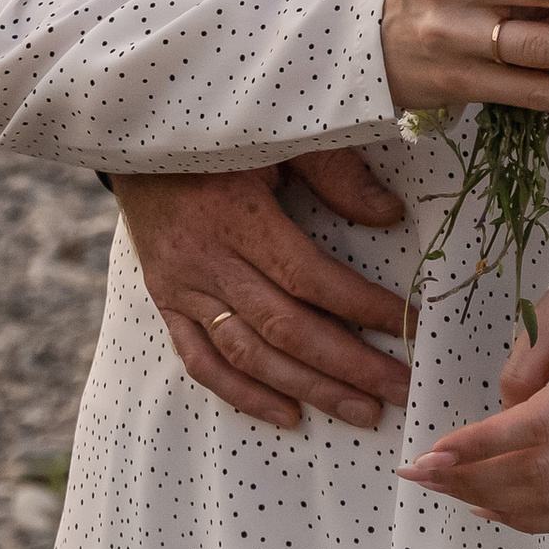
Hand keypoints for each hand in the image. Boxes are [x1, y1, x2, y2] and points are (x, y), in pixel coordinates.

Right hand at [116, 152, 412, 431]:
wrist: (136, 137)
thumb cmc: (221, 135)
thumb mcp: (281, 138)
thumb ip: (335, 174)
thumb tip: (390, 215)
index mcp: (240, 217)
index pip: (310, 277)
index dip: (364, 307)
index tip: (412, 327)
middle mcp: (207, 261)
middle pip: (285, 328)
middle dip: (349, 365)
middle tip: (399, 389)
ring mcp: (182, 288)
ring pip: (248, 355)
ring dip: (308, 389)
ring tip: (361, 411)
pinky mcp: (166, 302)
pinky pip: (201, 362)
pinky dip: (244, 394)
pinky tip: (288, 414)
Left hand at [400, 287, 548, 532]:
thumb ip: (529, 354)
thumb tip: (504, 414)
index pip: (540, 425)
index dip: (482, 444)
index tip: (432, 452)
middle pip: (540, 472)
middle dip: (470, 478)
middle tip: (421, 472)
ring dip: (492, 502)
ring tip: (447, 487)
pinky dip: (529, 520)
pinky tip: (489, 506)